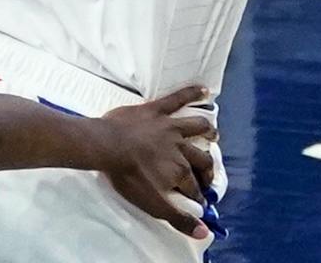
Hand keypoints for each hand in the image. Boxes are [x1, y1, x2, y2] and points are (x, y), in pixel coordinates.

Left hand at [95, 86, 218, 238]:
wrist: (107, 145)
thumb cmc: (126, 175)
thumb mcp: (151, 203)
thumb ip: (177, 217)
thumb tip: (202, 232)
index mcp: (179, 171)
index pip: (194, 187)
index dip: (198, 196)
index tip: (200, 201)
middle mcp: (181, 148)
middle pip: (201, 159)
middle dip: (207, 169)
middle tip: (207, 176)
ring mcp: (171, 127)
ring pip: (197, 127)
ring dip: (208, 131)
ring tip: (214, 135)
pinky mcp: (158, 110)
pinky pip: (179, 98)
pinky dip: (193, 92)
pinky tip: (204, 90)